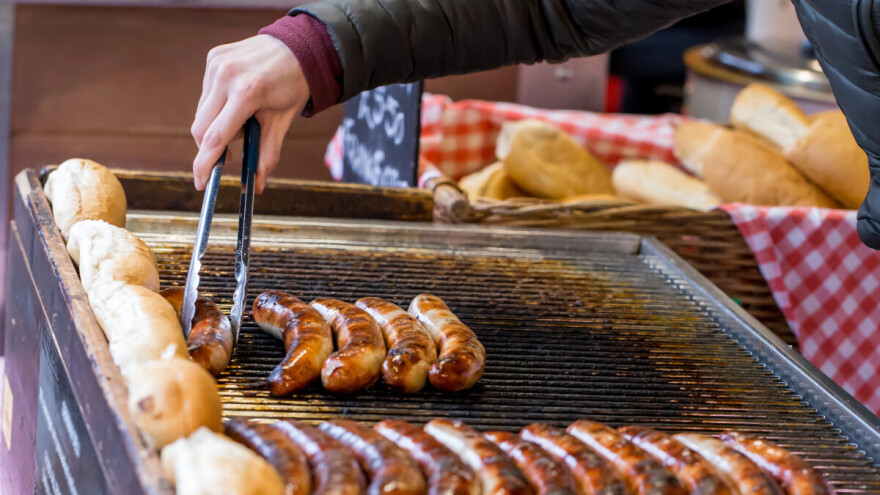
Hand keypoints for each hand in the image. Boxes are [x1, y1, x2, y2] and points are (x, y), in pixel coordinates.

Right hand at [192, 34, 308, 192]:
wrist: (297, 47)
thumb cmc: (293, 86)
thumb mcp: (283, 121)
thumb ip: (268, 154)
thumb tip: (259, 186)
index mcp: (247, 93)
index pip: (215, 137)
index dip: (204, 163)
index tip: (200, 182)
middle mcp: (225, 76)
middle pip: (201, 128)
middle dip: (211, 147)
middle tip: (230, 155)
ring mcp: (216, 64)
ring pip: (202, 112)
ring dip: (216, 124)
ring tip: (243, 117)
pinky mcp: (212, 57)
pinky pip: (206, 94)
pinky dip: (217, 105)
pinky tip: (238, 98)